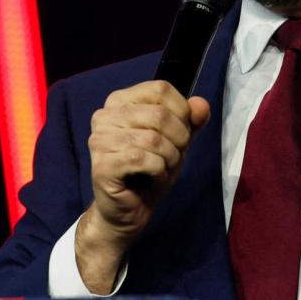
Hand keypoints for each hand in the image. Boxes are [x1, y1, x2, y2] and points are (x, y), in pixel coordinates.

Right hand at [75, 80, 210, 292]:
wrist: (129, 211)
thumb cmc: (150, 172)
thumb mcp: (177, 142)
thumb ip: (190, 121)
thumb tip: (201, 105)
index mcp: (119, 102)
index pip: (161, 89)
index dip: (182, 111)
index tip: (181, 132)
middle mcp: (104, 116)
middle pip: (160, 113)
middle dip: (179, 139)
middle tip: (172, 157)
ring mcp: (99, 140)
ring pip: (154, 138)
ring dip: (170, 158)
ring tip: (162, 168)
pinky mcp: (102, 165)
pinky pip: (144, 159)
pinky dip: (159, 171)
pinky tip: (151, 178)